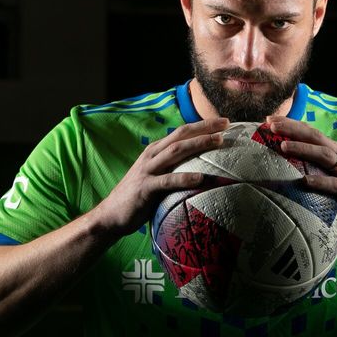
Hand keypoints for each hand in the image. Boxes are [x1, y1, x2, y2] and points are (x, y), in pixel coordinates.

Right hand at [96, 117, 229, 235]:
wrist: (111, 215)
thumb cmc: (139, 196)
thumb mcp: (157, 175)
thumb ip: (173, 167)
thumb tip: (201, 166)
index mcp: (155, 150)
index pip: (181, 131)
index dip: (202, 125)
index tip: (224, 122)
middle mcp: (152, 155)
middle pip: (181, 135)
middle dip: (204, 128)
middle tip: (226, 124)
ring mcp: (148, 170)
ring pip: (176, 151)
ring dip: (198, 144)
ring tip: (218, 142)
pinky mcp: (145, 188)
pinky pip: (168, 181)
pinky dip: (185, 178)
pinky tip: (200, 178)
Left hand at [266, 116, 336, 237]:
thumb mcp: (330, 177)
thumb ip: (313, 167)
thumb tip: (284, 164)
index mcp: (336, 152)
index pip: (311, 133)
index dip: (291, 124)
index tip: (269, 121)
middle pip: (316, 138)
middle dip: (294, 130)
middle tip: (272, 127)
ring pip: (325, 156)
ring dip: (304, 150)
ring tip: (283, 147)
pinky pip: (335, 185)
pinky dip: (320, 181)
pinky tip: (305, 181)